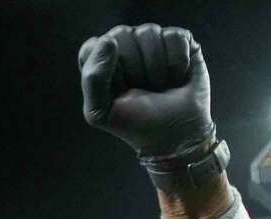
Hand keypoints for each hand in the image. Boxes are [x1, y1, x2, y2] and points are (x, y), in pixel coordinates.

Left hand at [78, 24, 213, 157]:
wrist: (176, 134)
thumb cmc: (135, 122)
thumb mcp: (100, 111)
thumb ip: (92, 79)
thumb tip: (109, 41)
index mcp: (100, 61)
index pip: (93, 47)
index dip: (106, 70)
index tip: (117, 91)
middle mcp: (124, 46)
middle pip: (121, 35)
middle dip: (133, 69)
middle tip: (141, 90)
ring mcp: (151, 41)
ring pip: (148, 32)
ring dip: (156, 67)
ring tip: (160, 85)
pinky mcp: (178, 40)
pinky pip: (174, 37)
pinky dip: (177, 62)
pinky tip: (177, 77)